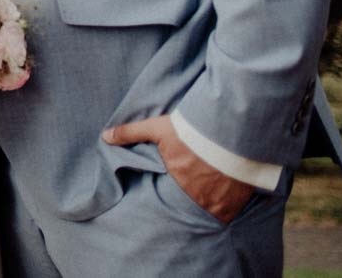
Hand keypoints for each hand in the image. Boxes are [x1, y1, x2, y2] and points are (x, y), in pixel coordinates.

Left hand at [102, 116, 254, 222]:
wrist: (234, 130)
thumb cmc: (193, 130)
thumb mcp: (159, 128)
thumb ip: (131, 133)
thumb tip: (104, 137)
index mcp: (176, 181)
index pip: (167, 197)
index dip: (169, 194)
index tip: (170, 192)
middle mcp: (197, 197)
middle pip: (189, 205)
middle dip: (188, 201)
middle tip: (188, 195)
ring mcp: (218, 202)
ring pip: (208, 211)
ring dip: (206, 206)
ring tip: (206, 198)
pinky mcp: (237, 203)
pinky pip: (228, 213)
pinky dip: (225, 209)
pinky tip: (223, 200)